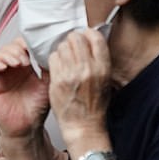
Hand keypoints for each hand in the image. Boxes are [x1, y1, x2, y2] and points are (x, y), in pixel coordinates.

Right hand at [0, 37, 49, 140]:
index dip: (26, 43)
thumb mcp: (48, 83)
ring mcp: (0, 76)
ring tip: (18, 62)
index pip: (22, 46)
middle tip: (26, 57)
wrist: (28, 126)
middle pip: (9, 47)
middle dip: (17, 49)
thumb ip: (49, 66)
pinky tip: (5, 66)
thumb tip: (52, 49)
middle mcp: (11, 70)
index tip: (34, 46)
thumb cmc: (37, 109)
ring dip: (8, 54)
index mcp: (25, 67)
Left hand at [46, 29, 111, 146]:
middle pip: (76, 39)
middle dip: (72, 40)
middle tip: (71, 46)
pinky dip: (54, 59)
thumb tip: (91, 41)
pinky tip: (58, 65)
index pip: (95, 37)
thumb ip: (99, 60)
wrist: (83, 125)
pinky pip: (53, 59)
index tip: (84, 36)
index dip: (87, 34)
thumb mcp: (105, 80)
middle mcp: (88, 69)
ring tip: (64, 57)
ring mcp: (71, 75)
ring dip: (62, 49)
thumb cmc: (94, 105)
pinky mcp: (57, 81)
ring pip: (62, 47)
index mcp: (103, 67)